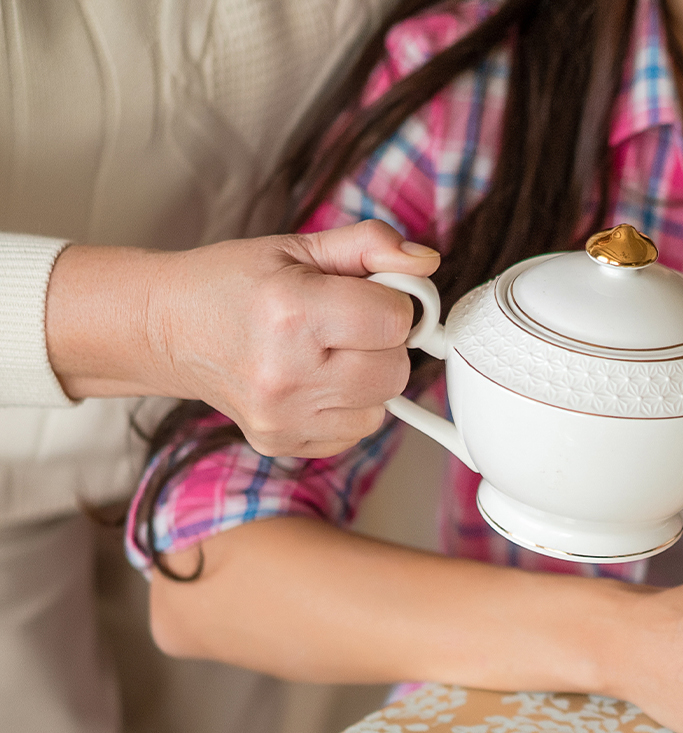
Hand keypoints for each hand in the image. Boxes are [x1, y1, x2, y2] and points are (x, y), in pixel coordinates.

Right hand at [46, 219, 439, 457]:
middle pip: (396, 370)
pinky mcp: (282, 444)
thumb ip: (370, 246)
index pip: (396, 321)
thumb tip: (426, 262)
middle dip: (383, 343)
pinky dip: (347, 407)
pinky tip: (311, 381)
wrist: (164, 329)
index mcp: (293, 312)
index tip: (364, 296)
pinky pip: (355, 431)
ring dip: (367, 378)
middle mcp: (287, 372)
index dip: (392, 304)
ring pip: (382, 405)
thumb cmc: (231, 284)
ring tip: (323, 352)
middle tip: (342, 325)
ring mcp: (283, 417)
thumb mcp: (298, 247)